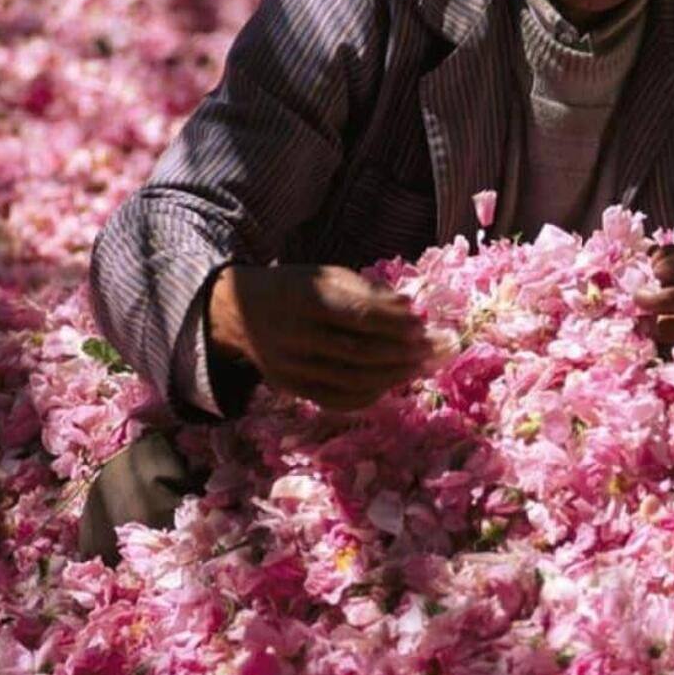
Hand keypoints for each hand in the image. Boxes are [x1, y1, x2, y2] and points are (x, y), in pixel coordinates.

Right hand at [208, 264, 444, 411]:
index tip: (421, 325)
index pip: (356, 315)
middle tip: (433, 350)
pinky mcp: (291, 387)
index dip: (393, 323)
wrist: (240, 313)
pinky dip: (369, 394)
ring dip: (393, 376)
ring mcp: (290, 366)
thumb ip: (368, 291)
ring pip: (351, 380)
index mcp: (303, 298)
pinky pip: (336, 399)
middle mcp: (293, 335)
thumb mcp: (326, 276)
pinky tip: (392, 382)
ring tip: (421, 367)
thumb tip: (411, 307)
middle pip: (357, 352)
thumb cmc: (297, 289)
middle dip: (401, 352)